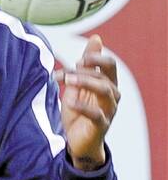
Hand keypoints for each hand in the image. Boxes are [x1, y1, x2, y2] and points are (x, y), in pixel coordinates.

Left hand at [55, 35, 119, 170]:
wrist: (76, 140)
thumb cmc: (78, 110)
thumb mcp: (78, 84)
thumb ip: (86, 64)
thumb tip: (96, 38)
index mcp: (107, 84)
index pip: (109, 65)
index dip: (96, 57)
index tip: (78, 59)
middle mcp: (112, 96)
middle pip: (106, 76)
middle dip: (87, 69)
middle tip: (68, 70)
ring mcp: (108, 111)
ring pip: (105, 90)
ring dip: (85, 82)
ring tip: (67, 80)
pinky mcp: (101, 125)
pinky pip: (96, 114)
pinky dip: (83, 106)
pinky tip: (70, 101)